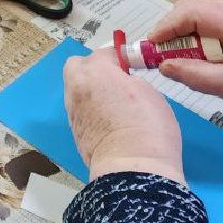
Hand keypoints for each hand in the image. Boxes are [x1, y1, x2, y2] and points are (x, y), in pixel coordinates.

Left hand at [64, 50, 184, 182]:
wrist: (133, 169)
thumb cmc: (147, 127)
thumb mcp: (149, 93)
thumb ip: (131, 80)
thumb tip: (124, 83)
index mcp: (96, 71)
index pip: (104, 53)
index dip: (119, 59)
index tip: (130, 66)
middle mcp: (78, 87)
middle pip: (78, 66)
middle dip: (93, 68)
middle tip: (115, 81)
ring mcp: (72, 110)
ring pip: (76, 89)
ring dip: (90, 91)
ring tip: (113, 104)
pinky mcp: (74, 131)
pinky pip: (79, 110)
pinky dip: (90, 110)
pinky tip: (108, 121)